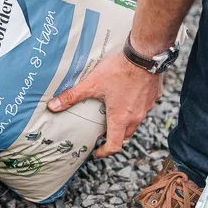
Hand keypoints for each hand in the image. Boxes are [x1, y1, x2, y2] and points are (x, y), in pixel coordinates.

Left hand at [47, 52, 162, 157]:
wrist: (145, 55)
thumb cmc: (119, 70)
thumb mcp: (92, 84)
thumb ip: (72, 96)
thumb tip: (53, 106)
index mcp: (120, 118)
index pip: (115, 146)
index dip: (105, 152)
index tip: (97, 152)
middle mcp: (136, 116)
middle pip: (125, 135)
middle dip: (113, 137)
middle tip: (102, 132)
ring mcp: (147, 107)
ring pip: (136, 121)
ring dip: (124, 122)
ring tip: (112, 113)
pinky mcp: (154, 96)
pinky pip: (143, 107)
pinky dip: (134, 107)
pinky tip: (126, 96)